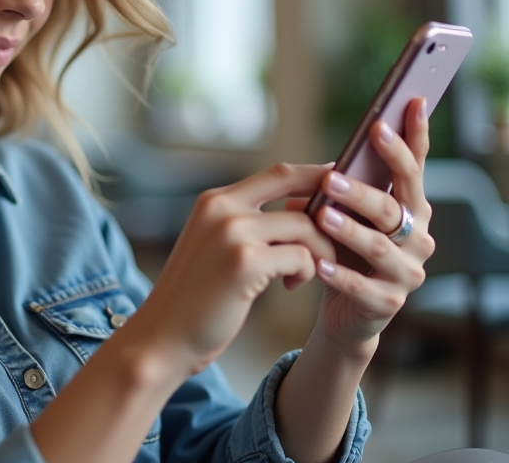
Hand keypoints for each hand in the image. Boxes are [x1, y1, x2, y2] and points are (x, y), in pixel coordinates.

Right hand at [131, 163, 336, 379]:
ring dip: (318, 250)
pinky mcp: (245, 262)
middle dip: (327, 200)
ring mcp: (233, 232)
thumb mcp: (213, 248)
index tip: (338, 181)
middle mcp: (222, 208)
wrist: (163, 337)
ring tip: (307, 273)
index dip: (312, 173)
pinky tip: (292, 286)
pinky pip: (301, 256)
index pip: (276, 172)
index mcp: (213, 201)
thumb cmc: (193, 298)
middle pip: (293, 184)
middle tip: (345, 224)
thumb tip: (297, 214)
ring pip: (304, 225)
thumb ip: (244, 225)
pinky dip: (306, 271)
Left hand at [306, 97, 435, 352]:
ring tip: (323, 216)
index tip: (409, 103)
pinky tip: (320, 264)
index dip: (415, 136)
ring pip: (380, 246)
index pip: (415, 168)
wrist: (347, 312)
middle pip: (395, 207)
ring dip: (350, 230)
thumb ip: (336, 193)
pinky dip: (341, 276)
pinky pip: (364, 288)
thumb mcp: (341, 216)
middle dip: (364, 190)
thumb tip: (321, 175)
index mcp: (411, 209)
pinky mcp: (388, 304)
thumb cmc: (345, 252)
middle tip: (334, 175)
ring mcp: (407, 272)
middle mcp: (419, 238)